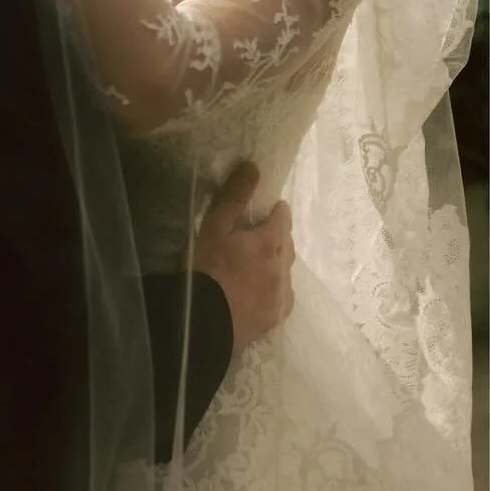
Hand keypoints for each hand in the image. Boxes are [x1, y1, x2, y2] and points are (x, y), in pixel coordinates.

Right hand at [189, 162, 295, 355]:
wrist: (203, 324)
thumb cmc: (206, 270)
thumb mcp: (214, 228)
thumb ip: (235, 197)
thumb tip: (253, 166)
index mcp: (270, 242)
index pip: (283, 217)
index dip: (274, 212)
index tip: (263, 212)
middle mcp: (283, 267)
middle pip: (287, 244)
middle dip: (276, 236)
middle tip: (254, 237)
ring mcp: (283, 295)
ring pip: (286, 270)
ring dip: (275, 263)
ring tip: (254, 266)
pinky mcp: (277, 318)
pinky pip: (283, 296)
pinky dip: (275, 288)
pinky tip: (260, 291)